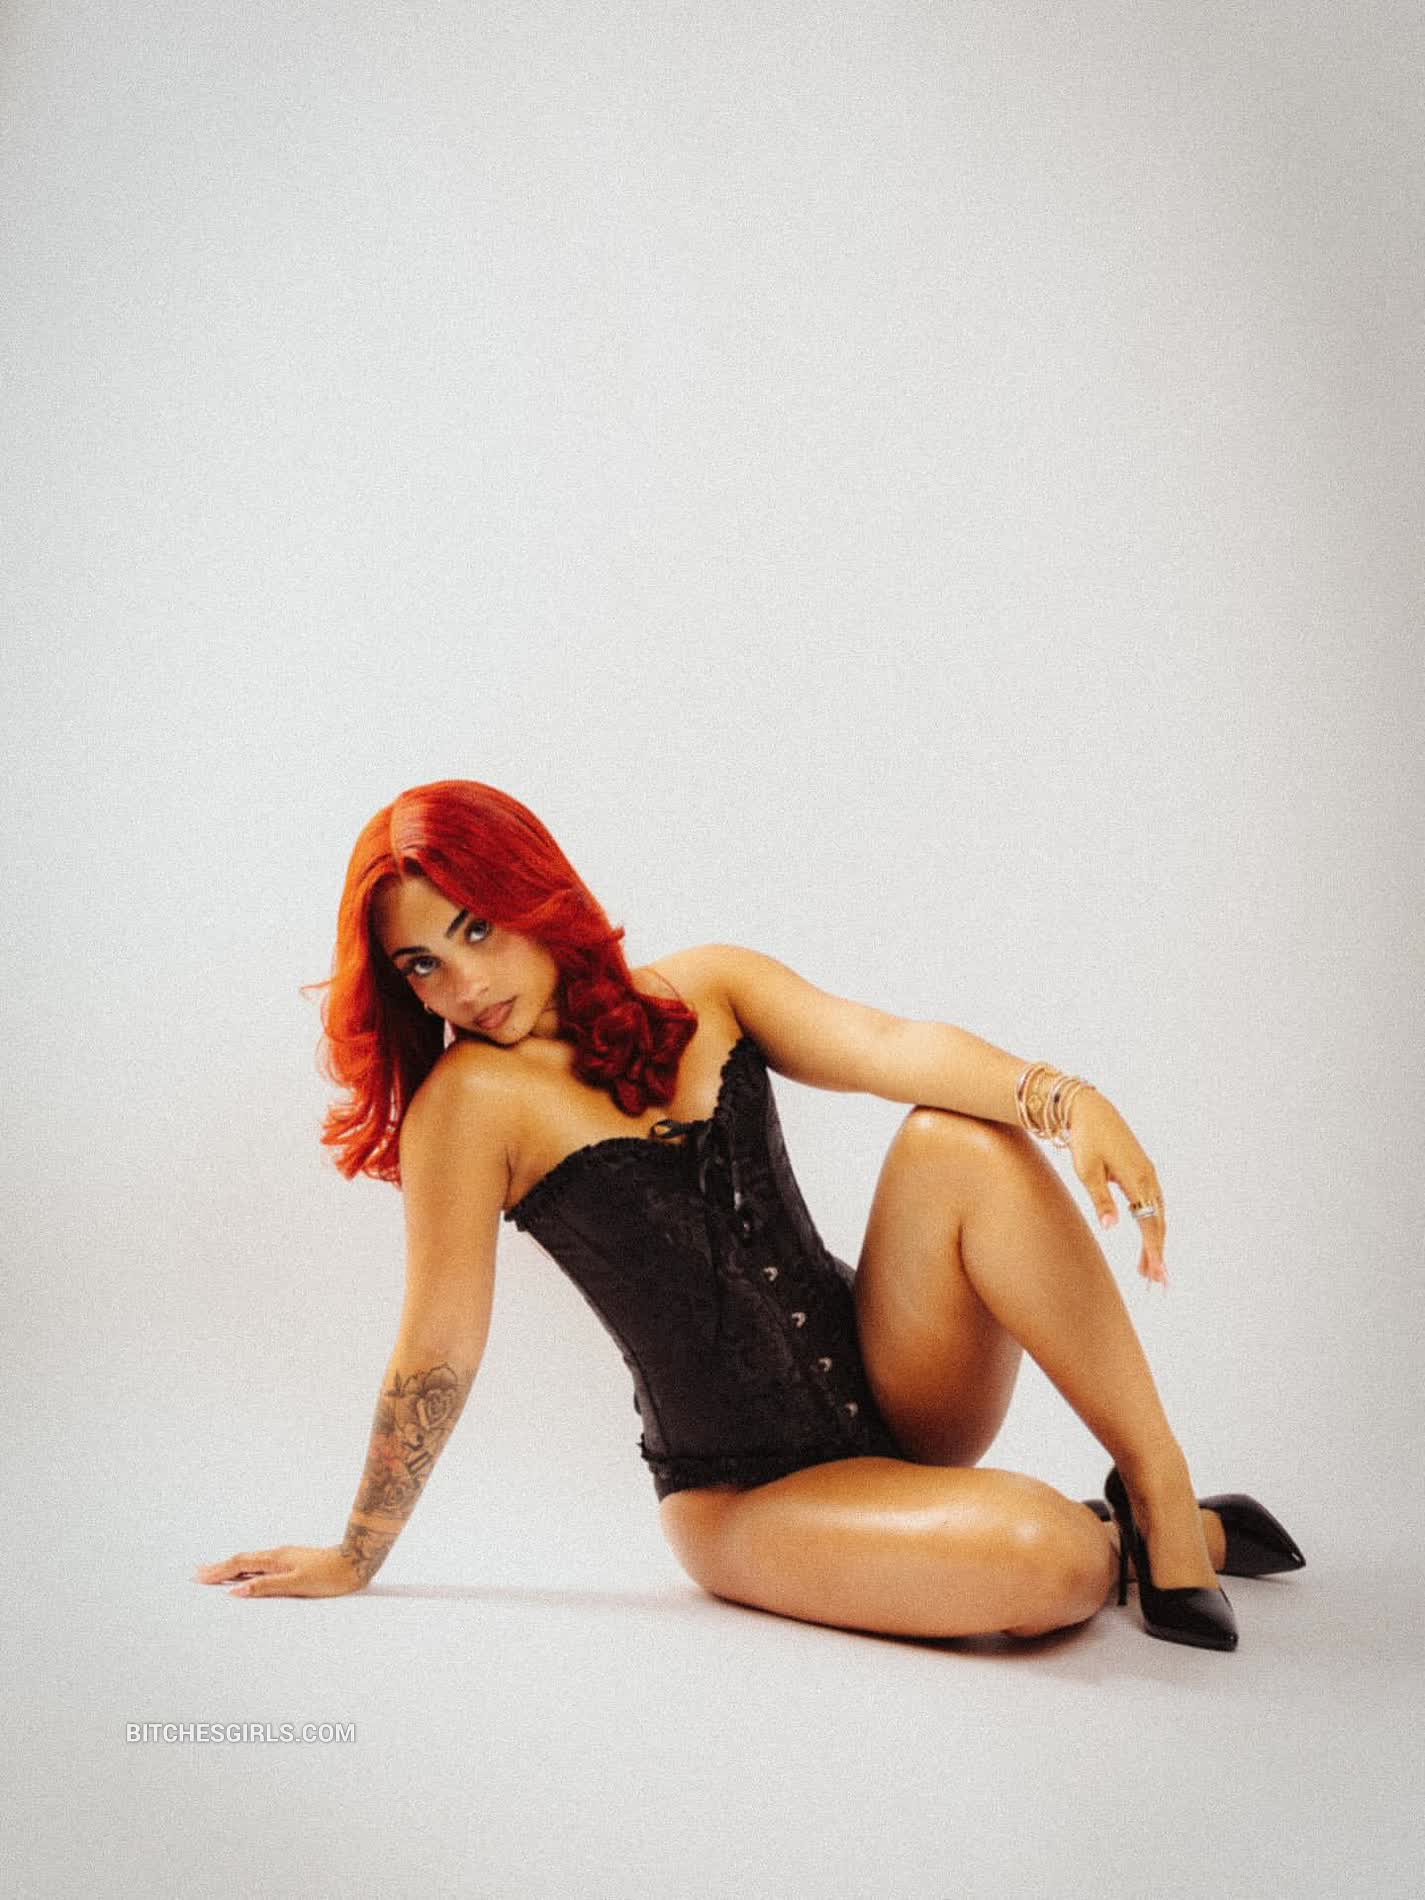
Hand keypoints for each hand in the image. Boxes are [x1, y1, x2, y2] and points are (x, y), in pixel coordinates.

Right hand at [193, 1544, 368, 1598]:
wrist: (357, 1561)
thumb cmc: (330, 1575)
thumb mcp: (296, 1584)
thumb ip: (266, 1586)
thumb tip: (236, 1591)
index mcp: (275, 1559)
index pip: (239, 1564)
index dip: (218, 1571)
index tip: (199, 1578)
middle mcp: (278, 1555)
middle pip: (243, 1560)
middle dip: (220, 1567)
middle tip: (199, 1573)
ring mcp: (287, 1557)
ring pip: (253, 1561)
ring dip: (233, 1567)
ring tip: (218, 1572)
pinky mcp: (295, 1562)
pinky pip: (264, 1564)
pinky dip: (249, 1568)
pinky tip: (250, 1573)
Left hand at [1067, 1093, 1167, 1284]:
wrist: (1089, 1109)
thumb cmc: (1085, 1139)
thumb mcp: (1087, 1171)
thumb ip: (1101, 1200)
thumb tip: (1112, 1227)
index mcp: (1136, 1179)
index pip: (1149, 1223)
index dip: (1154, 1251)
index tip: (1159, 1275)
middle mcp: (1147, 1177)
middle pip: (1157, 1223)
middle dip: (1157, 1254)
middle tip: (1156, 1283)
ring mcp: (1147, 1173)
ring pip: (1156, 1215)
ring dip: (1154, 1242)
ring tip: (1147, 1269)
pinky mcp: (1141, 1170)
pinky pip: (1151, 1204)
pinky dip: (1151, 1224)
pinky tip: (1146, 1238)